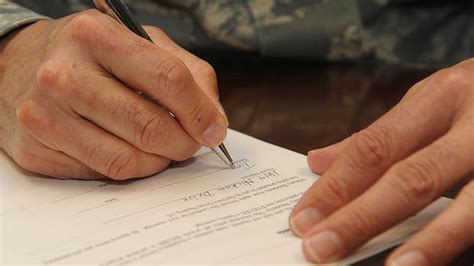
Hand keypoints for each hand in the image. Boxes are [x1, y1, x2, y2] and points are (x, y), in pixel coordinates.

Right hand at [0, 10, 227, 179]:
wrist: (18, 67)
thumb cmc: (91, 56)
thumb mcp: (141, 44)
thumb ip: (189, 73)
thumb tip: (214, 120)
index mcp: (96, 36)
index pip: (168, 78)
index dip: (200, 111)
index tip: (214, 129)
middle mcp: (64, 74)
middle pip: (150, 126)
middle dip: (184, 143)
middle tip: (191, 143)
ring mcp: (45, 115)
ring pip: (128, 160)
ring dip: (159, 160)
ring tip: (161, 147)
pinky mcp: (36, 150)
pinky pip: (103, 173)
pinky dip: (130, 168)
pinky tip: (128, 150)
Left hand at [290, 59, 473, 264]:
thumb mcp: (429, 103)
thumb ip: (377, 137)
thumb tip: (317, 161)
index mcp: (439, 97)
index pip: (374, 148)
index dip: (335, 186)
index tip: (302, 218)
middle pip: (411, 177)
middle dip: (361, 218)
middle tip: (318, 248)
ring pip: (467, 205)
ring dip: (427, 242)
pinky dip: (463, 239)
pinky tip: (434, 261)